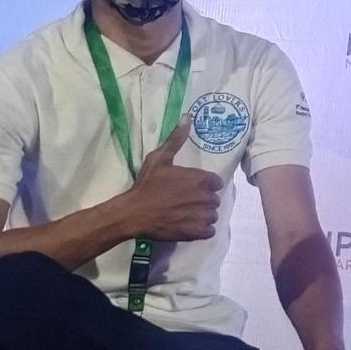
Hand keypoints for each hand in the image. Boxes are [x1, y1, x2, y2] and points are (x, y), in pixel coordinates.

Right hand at [127, 117, 222, 241]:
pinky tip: (188, 224)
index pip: (215, 182)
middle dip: (203, 198)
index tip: (192, 186)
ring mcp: (203, 216)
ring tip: (187, 213)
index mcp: (200, 179)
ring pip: (213, 214)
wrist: (135, 213)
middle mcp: (206, 198)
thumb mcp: (159, 158)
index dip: (205, 184)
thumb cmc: (147, 184)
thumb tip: (188, 116)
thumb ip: (176, 139)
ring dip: (203, 214)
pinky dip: (202, 229)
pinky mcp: (197, 233)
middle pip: (214, 198)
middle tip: (186, 199)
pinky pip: (210, 231)